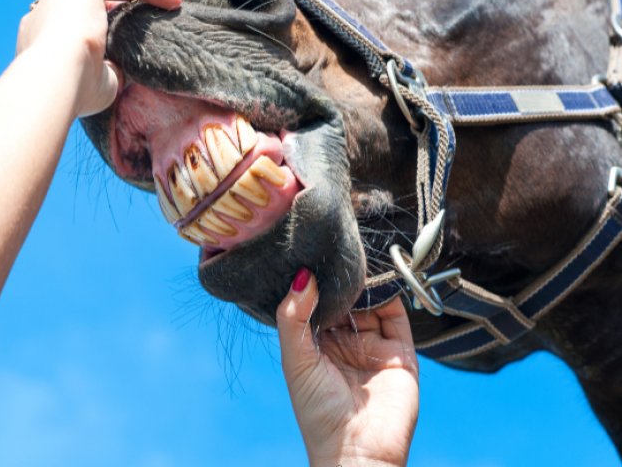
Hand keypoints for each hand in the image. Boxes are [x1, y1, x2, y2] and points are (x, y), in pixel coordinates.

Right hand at [16, 0, 180, 116]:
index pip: (71, 30)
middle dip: (118, 13)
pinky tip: (173, 1)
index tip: (126, 48)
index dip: (100, 36)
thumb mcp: (96, 84)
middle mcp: (47, 12)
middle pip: (87, 6)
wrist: (53, 79)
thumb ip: (109, 72)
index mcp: (40, 38)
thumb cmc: (73, 90)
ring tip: (168, 9)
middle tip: (147, 25)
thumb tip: (126, 68)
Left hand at [277, 268, 418, 466]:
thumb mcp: (295, 360)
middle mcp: (344, 343)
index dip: (312, 280)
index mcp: (314, 345)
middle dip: (340, 276)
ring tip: (355, 256)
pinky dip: (391, 293)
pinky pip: (398, 315)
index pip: (314, 303)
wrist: (357, 452)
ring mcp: (373, 346)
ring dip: (364, 280)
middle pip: (344, 299)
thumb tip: (303, 275)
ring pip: (370, 302)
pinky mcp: (400, 352)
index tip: (308, 251)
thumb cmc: (318, 412)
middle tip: (334, 247)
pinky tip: (379, 276)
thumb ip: (294, 317)